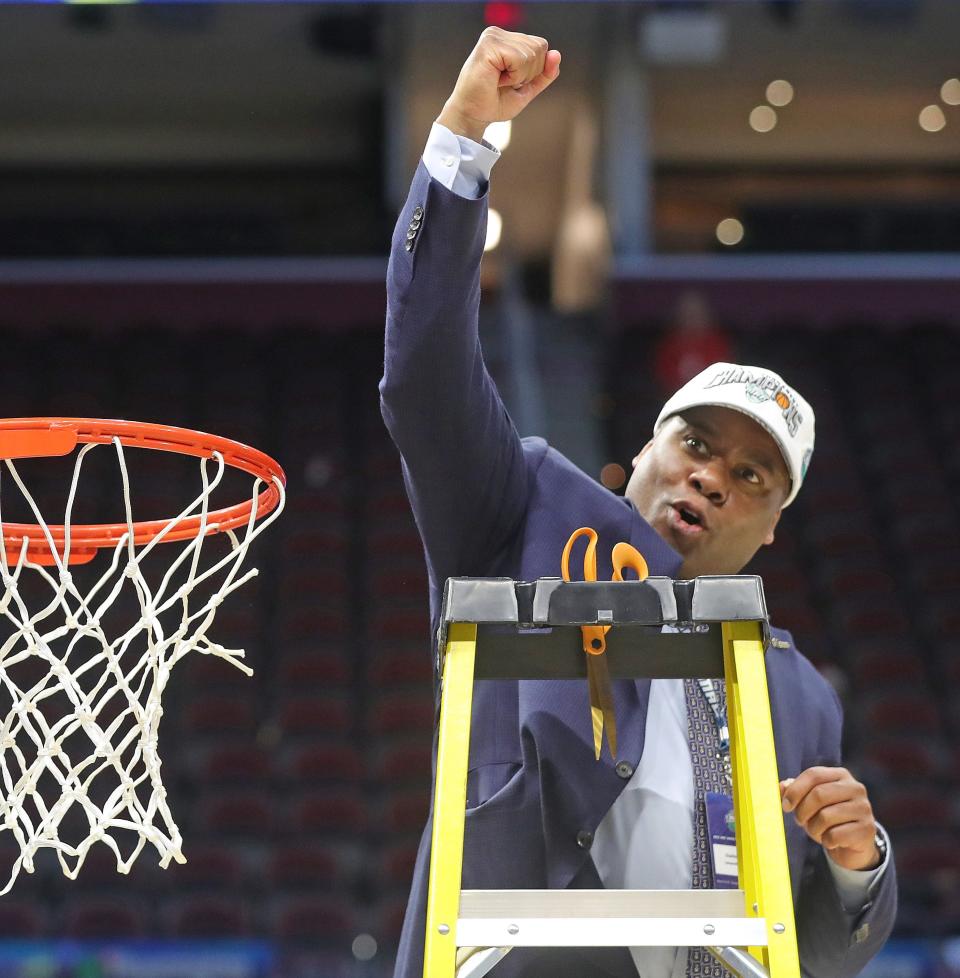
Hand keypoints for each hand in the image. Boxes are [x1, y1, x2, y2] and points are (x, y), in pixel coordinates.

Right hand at [437, 27, 560, 141]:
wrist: (473, 116)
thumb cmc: (494, 103)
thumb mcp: (527, 89)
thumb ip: (544, 74)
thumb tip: (557, 54)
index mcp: (507, 39)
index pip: (541, 46)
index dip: (534, 71)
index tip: (511, 82)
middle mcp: (499, 33)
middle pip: (540, 48)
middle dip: (529, 74)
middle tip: (505, 83)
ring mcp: (493, 36)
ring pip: (532, 53)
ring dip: (519, 76)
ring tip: (499, 81)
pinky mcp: (489, 45)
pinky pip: (520, 59)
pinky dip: (513, 76)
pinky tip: (497, 79)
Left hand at [780, 767, 880, 870]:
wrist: (851, 845)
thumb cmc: (827, 819)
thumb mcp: (809, 803)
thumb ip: (794, 791)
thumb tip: (782, 786)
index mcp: (840, 775)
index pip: (814, 775)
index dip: (795, 790)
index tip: (785, 805)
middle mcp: (856, 788)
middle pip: (819, 794)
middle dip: (802, 811)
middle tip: (800, 821)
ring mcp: (864, 808)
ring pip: (826, 816)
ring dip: (813, 828)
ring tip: (817, 831)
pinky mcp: (868, 830)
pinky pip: (835, 835)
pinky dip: (826, 841)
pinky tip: (831, 841)